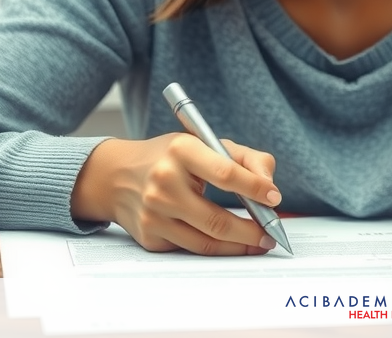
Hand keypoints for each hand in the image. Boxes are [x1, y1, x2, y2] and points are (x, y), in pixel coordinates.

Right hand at [71, 133, 282, 255]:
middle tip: (271, 233)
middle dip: (252, 231)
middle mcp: (163, 182)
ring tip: (258, 242)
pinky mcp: (149, 236)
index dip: (255, 188)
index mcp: (181, 150)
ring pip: (207, 242)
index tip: (274, 198)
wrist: (116, 175)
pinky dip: (215, 248)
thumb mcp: (205, 143)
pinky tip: (229, 243)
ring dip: (238, 246)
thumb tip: (269, 187)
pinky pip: (191, 248)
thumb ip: (245, 158)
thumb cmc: (170, 157)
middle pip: (217, 219)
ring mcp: (153, 213)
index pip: (225, 173)